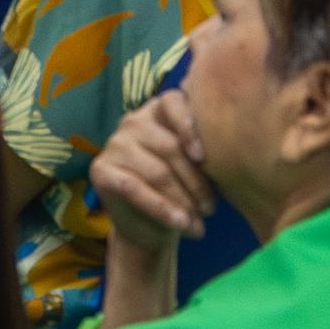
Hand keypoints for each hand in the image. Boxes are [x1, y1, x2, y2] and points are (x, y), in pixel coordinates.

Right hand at [87, 89, 211, 243]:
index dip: (190, 127)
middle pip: (171, 146)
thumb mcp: (196, 168)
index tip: (203, 158)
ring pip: (157, 171)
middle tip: (211, 209)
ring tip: (200, 223)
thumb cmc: (182, 190)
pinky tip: (180, 224)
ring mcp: (114, 144)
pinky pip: (134, 188)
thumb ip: (203, 151)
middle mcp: (133, 121)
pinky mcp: (100, 170)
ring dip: (183, 201)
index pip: (174, 102)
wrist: (151, 226)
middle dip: (196, 181)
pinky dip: (160, 209)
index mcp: (159, 110)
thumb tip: (228, 149)